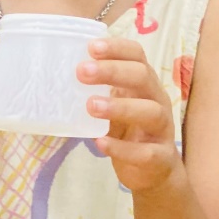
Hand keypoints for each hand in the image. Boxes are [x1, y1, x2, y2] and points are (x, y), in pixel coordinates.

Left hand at [80, 38, 181, 192]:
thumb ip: (97, 90)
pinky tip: (100, 142)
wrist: (153, 171)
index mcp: (144, 83)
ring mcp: (162, 130)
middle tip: (82, 72)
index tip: (91, 47)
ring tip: (91, 106)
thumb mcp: (114, 104)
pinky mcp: (161, 157)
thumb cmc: (128, 130)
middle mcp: (157, 101)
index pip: (137, 56)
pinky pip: (146, 152)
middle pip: (143, 77)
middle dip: (113, 71)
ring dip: (120, 107)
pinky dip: (122, 148)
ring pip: (151, 112)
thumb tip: (56, 74)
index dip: (117, 48)